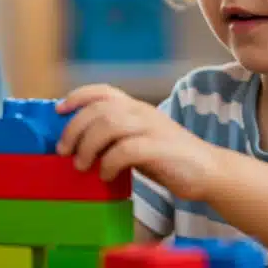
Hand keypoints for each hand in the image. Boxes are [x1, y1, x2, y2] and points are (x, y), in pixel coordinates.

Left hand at [56, 85, 219, 200]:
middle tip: (63, 151)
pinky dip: (109, 163)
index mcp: (136, 108)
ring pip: (109, 125)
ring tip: (81, 166)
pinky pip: (126, 150)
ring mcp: (153, 129)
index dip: (78, 96)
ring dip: (88, 146)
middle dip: (75, 129)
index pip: (103, 91)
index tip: (59, 110)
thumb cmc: (167, 159)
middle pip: (99, 110)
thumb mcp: (137, 141)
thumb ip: (114, 137)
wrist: (208, 172)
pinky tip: (106, 176)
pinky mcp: (160, 149)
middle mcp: (142, 113)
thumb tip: (79, 145)